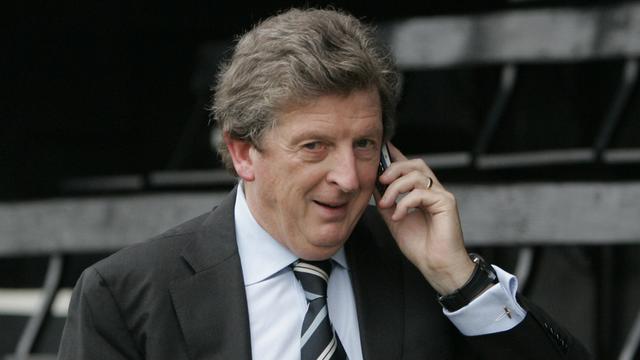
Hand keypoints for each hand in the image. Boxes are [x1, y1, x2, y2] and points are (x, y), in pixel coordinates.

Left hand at [375, 143, 474, 294]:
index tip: (380, 150)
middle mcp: (433, 191)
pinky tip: (398, 216)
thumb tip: (373, 187)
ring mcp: (441, 195)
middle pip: (416, 164)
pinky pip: (421, 194)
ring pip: (417, 175)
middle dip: (394, 168)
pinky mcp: (446, 203)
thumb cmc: (421, 247)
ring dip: (395, 187)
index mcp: (422, 193)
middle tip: (380, 180)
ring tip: (386, 204)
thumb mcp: (395, 220)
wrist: (436, 266)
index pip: (410, 167)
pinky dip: (405, 203)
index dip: (396, 156)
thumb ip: (387, 203)